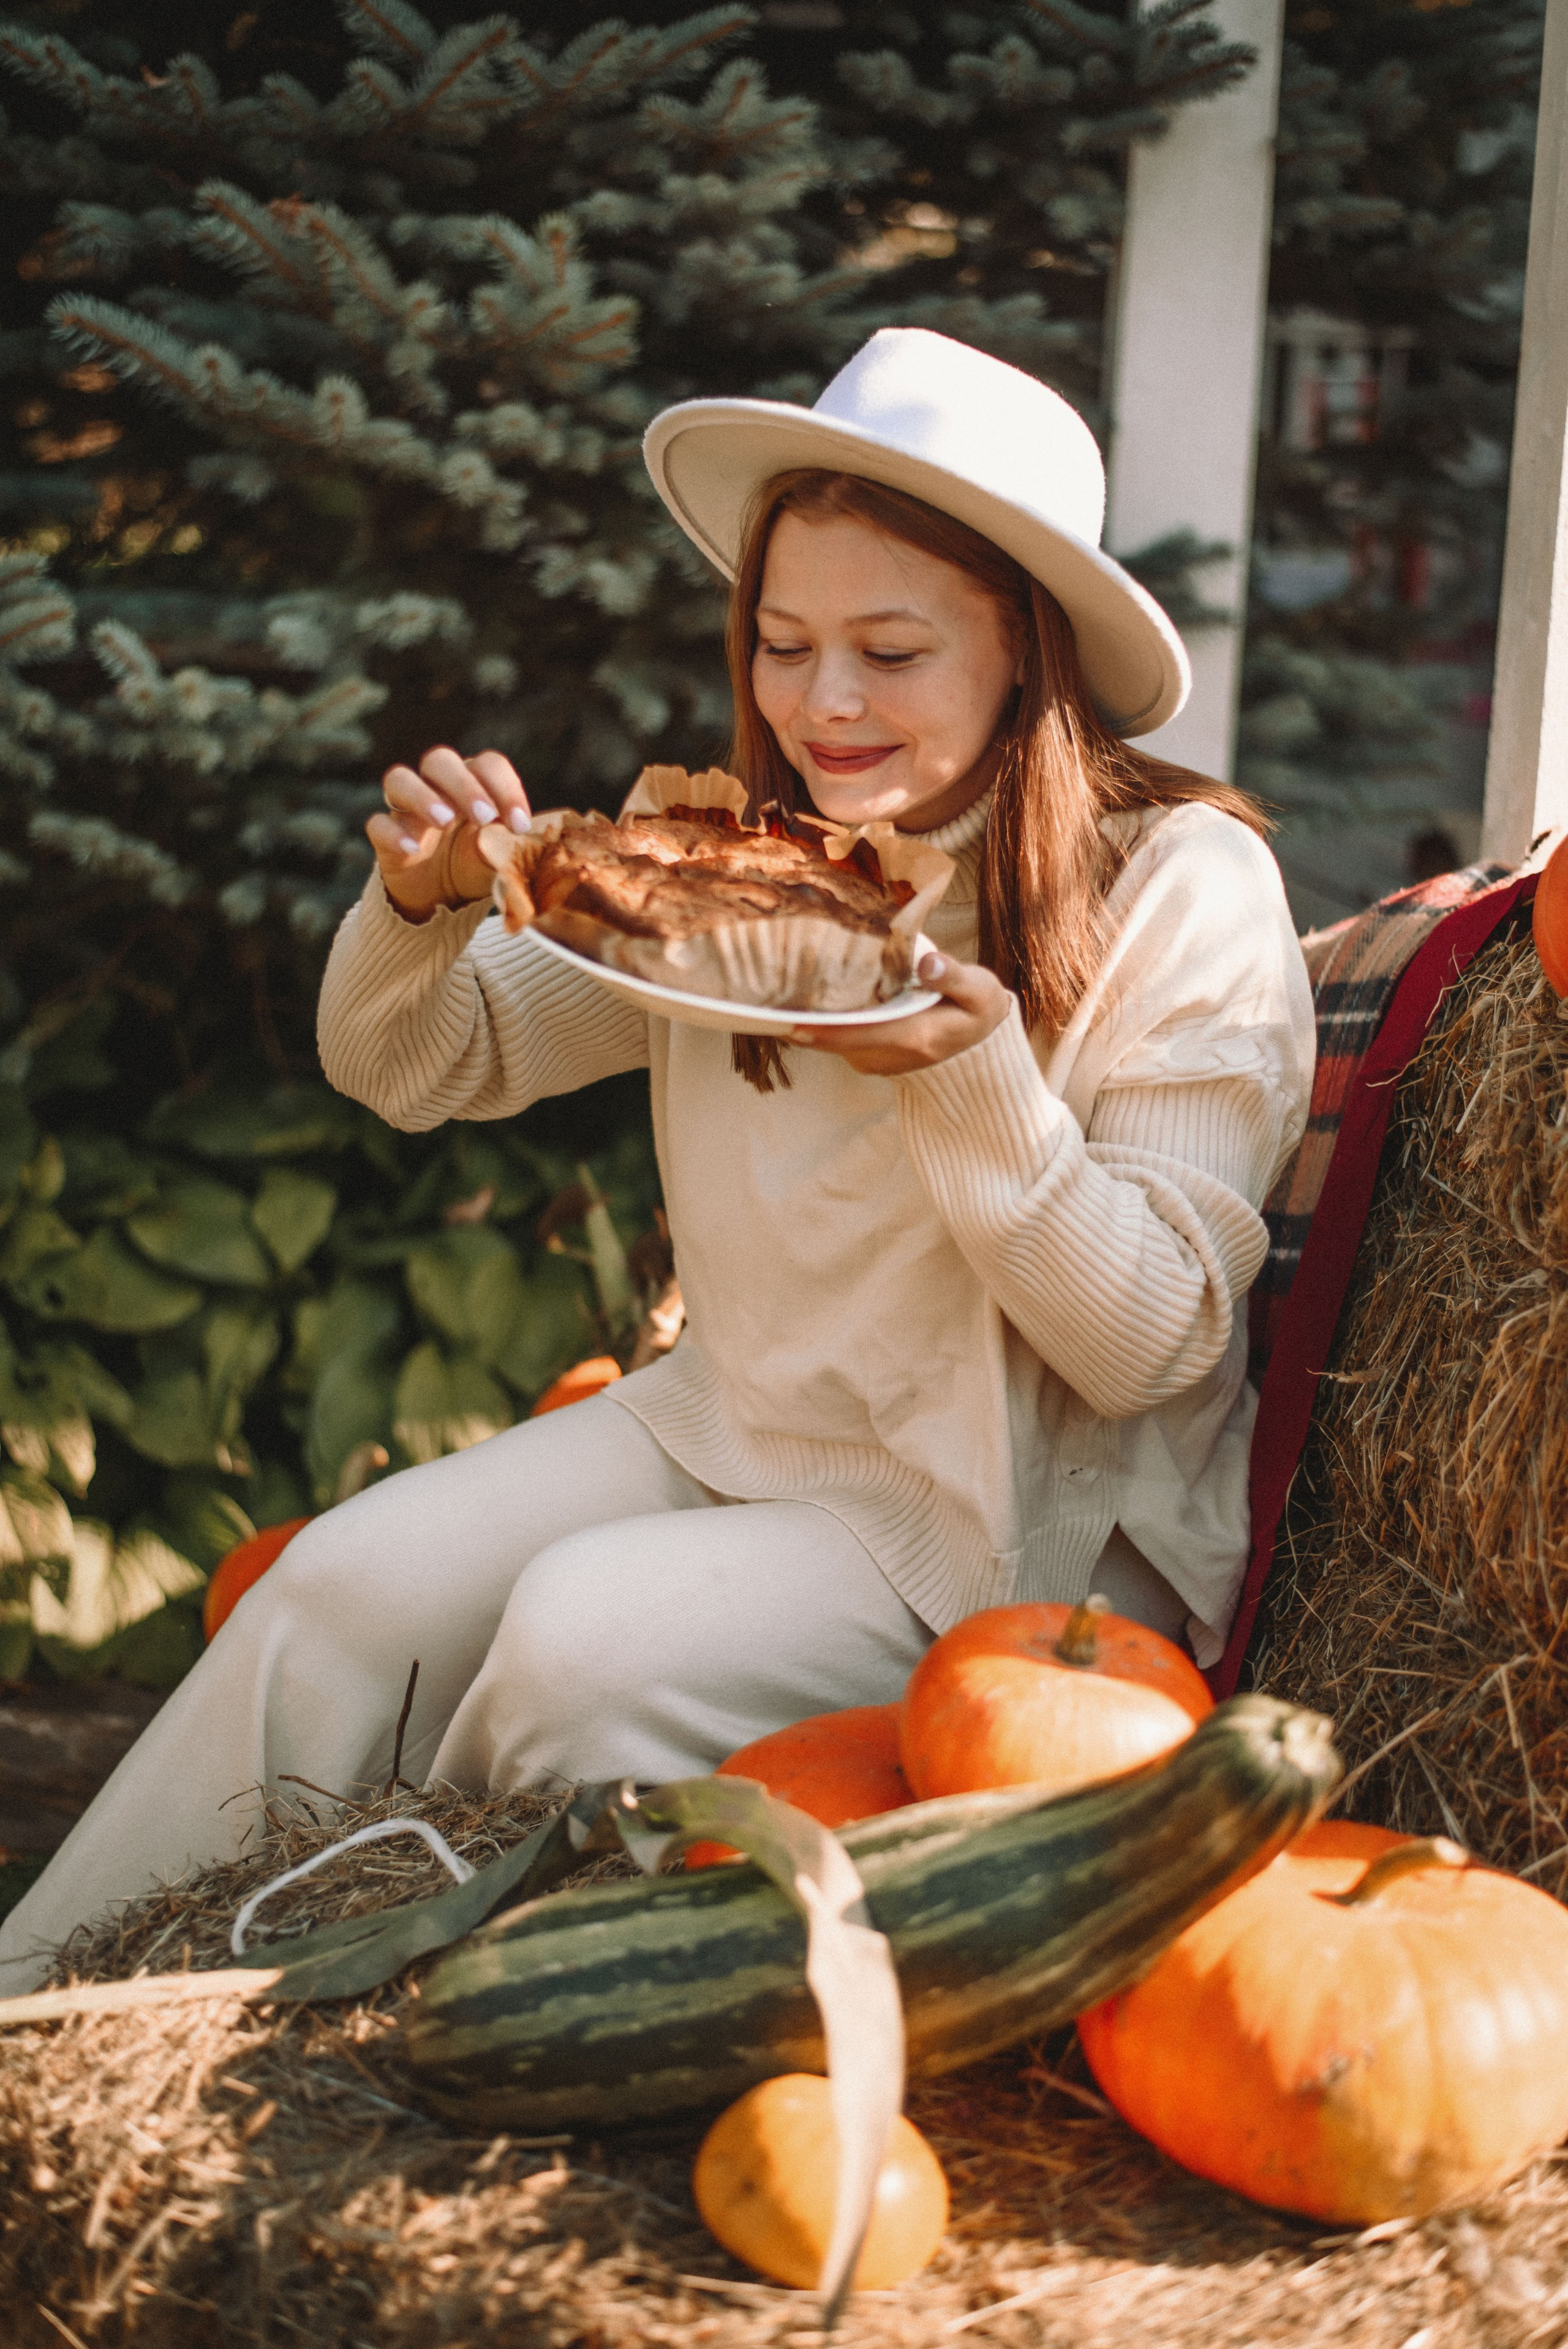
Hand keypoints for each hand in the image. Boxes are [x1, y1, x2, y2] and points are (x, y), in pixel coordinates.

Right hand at [368, 746, 531, 921]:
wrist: (441, 901)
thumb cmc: (475, 868)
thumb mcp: (502, 860)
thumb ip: (519, 850)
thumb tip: (546, 849)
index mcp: (473, 785)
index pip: (487, 765)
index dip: (505, 788)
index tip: (519, 826)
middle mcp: (437, 788)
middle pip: (439, 760)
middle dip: (463, 785)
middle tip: (483, 817)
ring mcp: (407, 810)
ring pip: (399, 779)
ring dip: (422, 796)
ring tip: (444, 822)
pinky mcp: (385, 837)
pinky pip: (378, 824)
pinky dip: (393, 834)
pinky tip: (412, 850)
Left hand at [788, 952, 1010, 1075]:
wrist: (981, 1044)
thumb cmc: (978, 1010)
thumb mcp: (980, 990)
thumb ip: (953, 975)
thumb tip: (927, 962)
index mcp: (914, 1038)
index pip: (855, 1035)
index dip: (818, 1028)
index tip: (784, 1015)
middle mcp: (889, 1056)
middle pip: (833, 1040)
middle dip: (803, 1020)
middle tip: (770, 991)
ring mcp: (878, 1061)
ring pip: (832, 1042)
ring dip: (810, 1020)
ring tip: (784, 988)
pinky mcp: (871, 1058)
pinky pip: (839, 1040)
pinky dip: (824, 1023)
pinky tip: (810, 998)